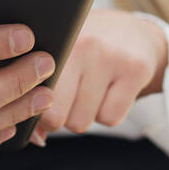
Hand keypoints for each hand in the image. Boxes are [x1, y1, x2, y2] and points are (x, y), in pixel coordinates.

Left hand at [30, 9, 167, 144]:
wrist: (133, 30)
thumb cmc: (84, 50)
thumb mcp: (57, 58)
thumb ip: (37, 91)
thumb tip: (36, 138)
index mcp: (55, 40)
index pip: (33, 94)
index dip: (35, 107)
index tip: (43, 100)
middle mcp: (81, 44)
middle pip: (56, 116)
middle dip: (61, 116)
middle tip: (70, 95)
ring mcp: (110, 56)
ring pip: (82, 121)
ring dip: (85, 115)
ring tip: (91, 88)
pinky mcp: (135, 69)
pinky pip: (110, 119)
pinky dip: (109, 113)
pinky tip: (110, 91)